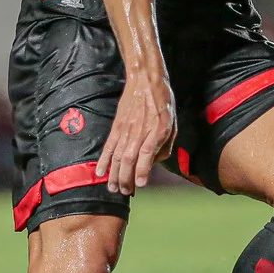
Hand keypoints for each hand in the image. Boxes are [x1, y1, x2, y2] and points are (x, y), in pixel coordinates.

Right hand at [95, 74, 174, 195]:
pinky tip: (101, 172)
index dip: (142, 171)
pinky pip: (109, 146)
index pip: (147, 154)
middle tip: (125, 192)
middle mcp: (140, 131)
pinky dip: (104, 160)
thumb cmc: (162, 102)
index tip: (140, 184)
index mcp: (157, 130)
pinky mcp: (117, 126)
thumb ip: (165, 145)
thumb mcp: (172, 123)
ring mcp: (126, 129)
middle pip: (129, 159)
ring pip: (117, 156)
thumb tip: (155, 162)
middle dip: (126, 179)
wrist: (145, 80)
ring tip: (113, 188)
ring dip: (114, 174)